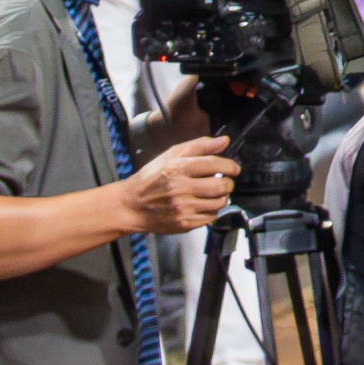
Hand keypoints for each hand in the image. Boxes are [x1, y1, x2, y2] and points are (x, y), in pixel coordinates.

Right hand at [118, 139, 238, 234]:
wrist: (130, 206)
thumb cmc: (150, 179)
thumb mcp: (171, 155)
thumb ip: (200, 146)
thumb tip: (223, 141)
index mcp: (177, 168)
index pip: (215, 164)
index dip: (230, 166)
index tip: (233, 168)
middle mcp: (180, 189)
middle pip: (221, 186)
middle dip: (228, 182)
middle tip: (223, 181)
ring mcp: (182, 208)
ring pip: (219, 202)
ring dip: (221, 196)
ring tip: (211, 193)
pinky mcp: (184, 223)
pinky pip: (211, 217)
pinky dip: (212, 210)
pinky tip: (201, 204)